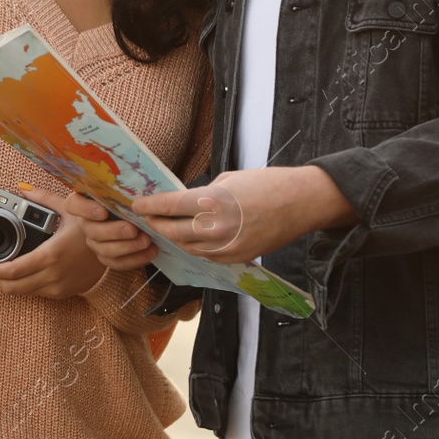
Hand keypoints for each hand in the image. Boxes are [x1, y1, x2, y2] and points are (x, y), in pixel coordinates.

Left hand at [0, 185, 105, 299]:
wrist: (116, 251)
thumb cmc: (93, 230)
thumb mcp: (69, 209)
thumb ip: (43, 198)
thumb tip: (23, 188)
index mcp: (51, 255)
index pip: (13, 271)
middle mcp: (53, 275)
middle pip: (12, 287)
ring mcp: (58, 287)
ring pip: (22, 293)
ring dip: (5, 283)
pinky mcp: (62, 293)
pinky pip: (35, 293)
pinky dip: (22, 285)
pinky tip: (17, 274)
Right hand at [64, 189, 157, 271]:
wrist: (137, 213)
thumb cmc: (129, 194)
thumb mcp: (125, 184)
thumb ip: (124, 181)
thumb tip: (134, 172)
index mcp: (85, 200)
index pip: (73, 205)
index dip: (86, 210)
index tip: (103, 212)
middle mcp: (86, 223)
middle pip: (91, 230)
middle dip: (113, 231)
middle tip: (133, 229)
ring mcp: (95, 241)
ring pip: (104, 249)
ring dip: (127, 247)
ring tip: (146, 241)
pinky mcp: (107, 256)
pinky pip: (116, 263)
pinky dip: (135, 259)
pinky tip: (151, 251)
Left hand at [128, 166, 358, 264]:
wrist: (301, 203)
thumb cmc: (267, 183)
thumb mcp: (228, 180)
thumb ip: (203, 193)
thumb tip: (185, 202)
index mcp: (212, 202)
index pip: (170, 206)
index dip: (150, 206)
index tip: (137, 205)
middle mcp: (216, 228)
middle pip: (173, 231)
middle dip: (156, 225)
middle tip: (146, 218)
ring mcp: (226, 247)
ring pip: (188, 247)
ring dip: (173, 238)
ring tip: (163, 229)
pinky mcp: (236, 259)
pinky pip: (206, 256)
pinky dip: (194, 247)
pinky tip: (188, 239)